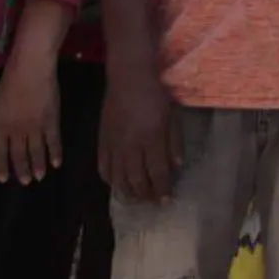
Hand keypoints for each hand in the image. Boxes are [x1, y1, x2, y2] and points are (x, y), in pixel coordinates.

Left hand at [0, 56, 60, 184]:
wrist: (31, 70)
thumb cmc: (11, 80)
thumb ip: (2, 119)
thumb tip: (6, 129)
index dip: (0, 166)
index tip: (3, 178)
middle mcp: (16, 131)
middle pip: (18, 155)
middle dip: (21, 170)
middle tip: (25, 181)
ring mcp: (35, 128)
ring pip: (36, 152)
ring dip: (38, 166)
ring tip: (39, 177)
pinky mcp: (51, 122)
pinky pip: (53, 142)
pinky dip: (55, 154)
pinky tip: (57, 163)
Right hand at [99, 65, 184, 201]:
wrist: (129, 77)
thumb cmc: (155, 94)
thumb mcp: (172, 117)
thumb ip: (174, 143)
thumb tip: (177, 168)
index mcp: (152, 138)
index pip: (158, 172)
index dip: (163, 189)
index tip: (167, 200)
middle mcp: (131, 145)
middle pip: (137, 180)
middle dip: (146, 195)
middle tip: (153, 201)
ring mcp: (114, 144)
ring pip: (119, 179)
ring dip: (129, 192)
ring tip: (138, 197)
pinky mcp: (102, 141)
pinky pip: (103, 168)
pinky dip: (110, 180)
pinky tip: (118, 184)